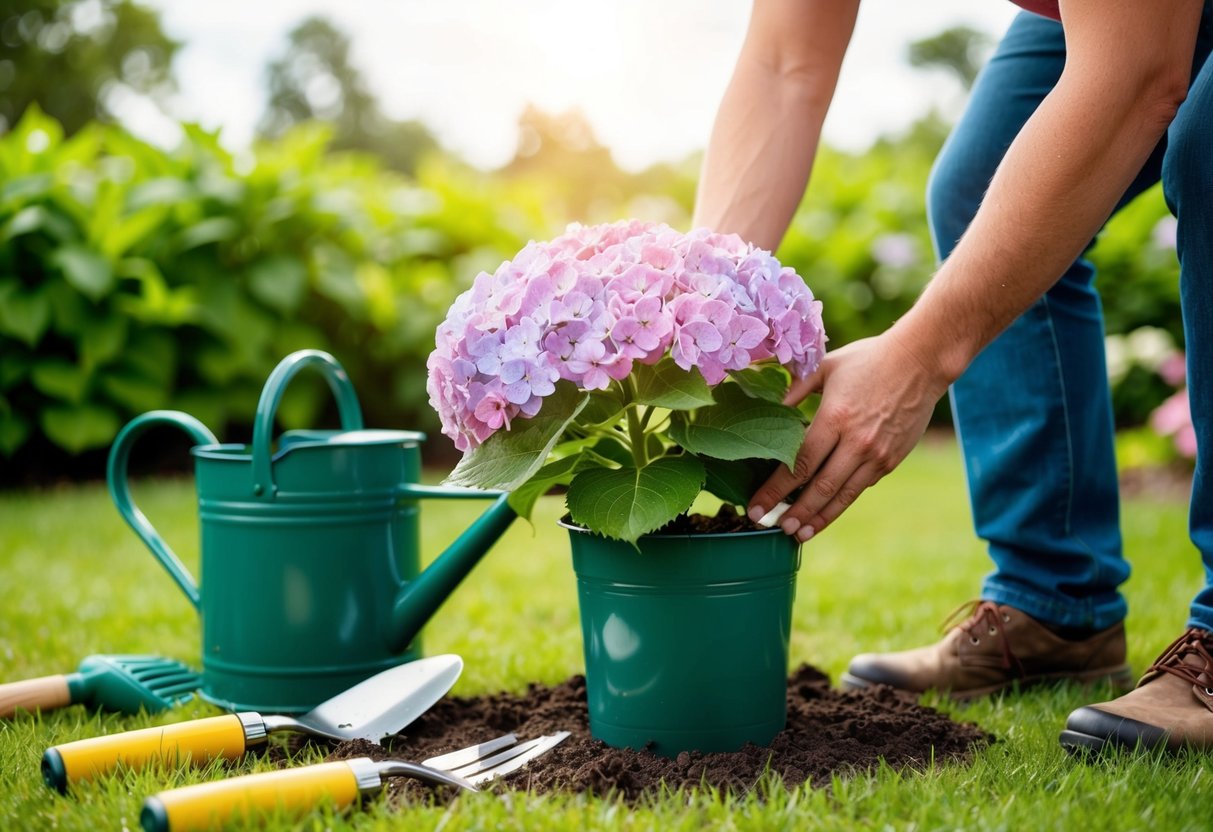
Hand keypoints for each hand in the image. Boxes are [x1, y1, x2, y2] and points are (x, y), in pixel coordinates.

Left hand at [748, 328, 950, 540]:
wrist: (921, 362)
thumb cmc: (869, 359)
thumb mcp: (826, 365)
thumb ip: (796, 388)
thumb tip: (773, 407)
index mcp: (835, 417)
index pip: (799, 463)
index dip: (775, 489)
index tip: (756, 506)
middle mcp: (856, 442)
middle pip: (819, 486)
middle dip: (794, 511)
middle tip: (774, 527)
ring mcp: (876, 455)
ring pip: (842, 495)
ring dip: (819, 517)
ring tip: (798, 533)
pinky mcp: (890, 461)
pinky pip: (861, 487)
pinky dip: (841, 503)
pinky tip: (826, 513)